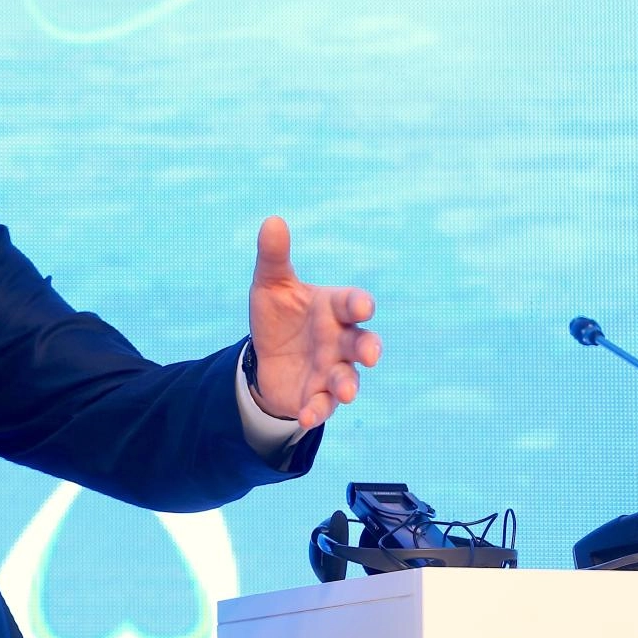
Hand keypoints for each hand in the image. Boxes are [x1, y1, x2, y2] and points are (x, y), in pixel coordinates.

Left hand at [248, 216, 381, 428]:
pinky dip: (317, 411)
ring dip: (348, 385)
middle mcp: (339, 339)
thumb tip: (272, 221)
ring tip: (346, 391)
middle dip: (368, 348)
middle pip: (361, 343)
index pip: (352, 303)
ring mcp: (331, 369)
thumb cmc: (279, 314)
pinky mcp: (317, 395)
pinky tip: (306, 416)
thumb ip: (274, 257)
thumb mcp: (270, 285)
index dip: (358, 305)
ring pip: (347, 378)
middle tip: (370, 354)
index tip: (362, 307)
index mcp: (333, 308)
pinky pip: (322, 405)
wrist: (267, 355)